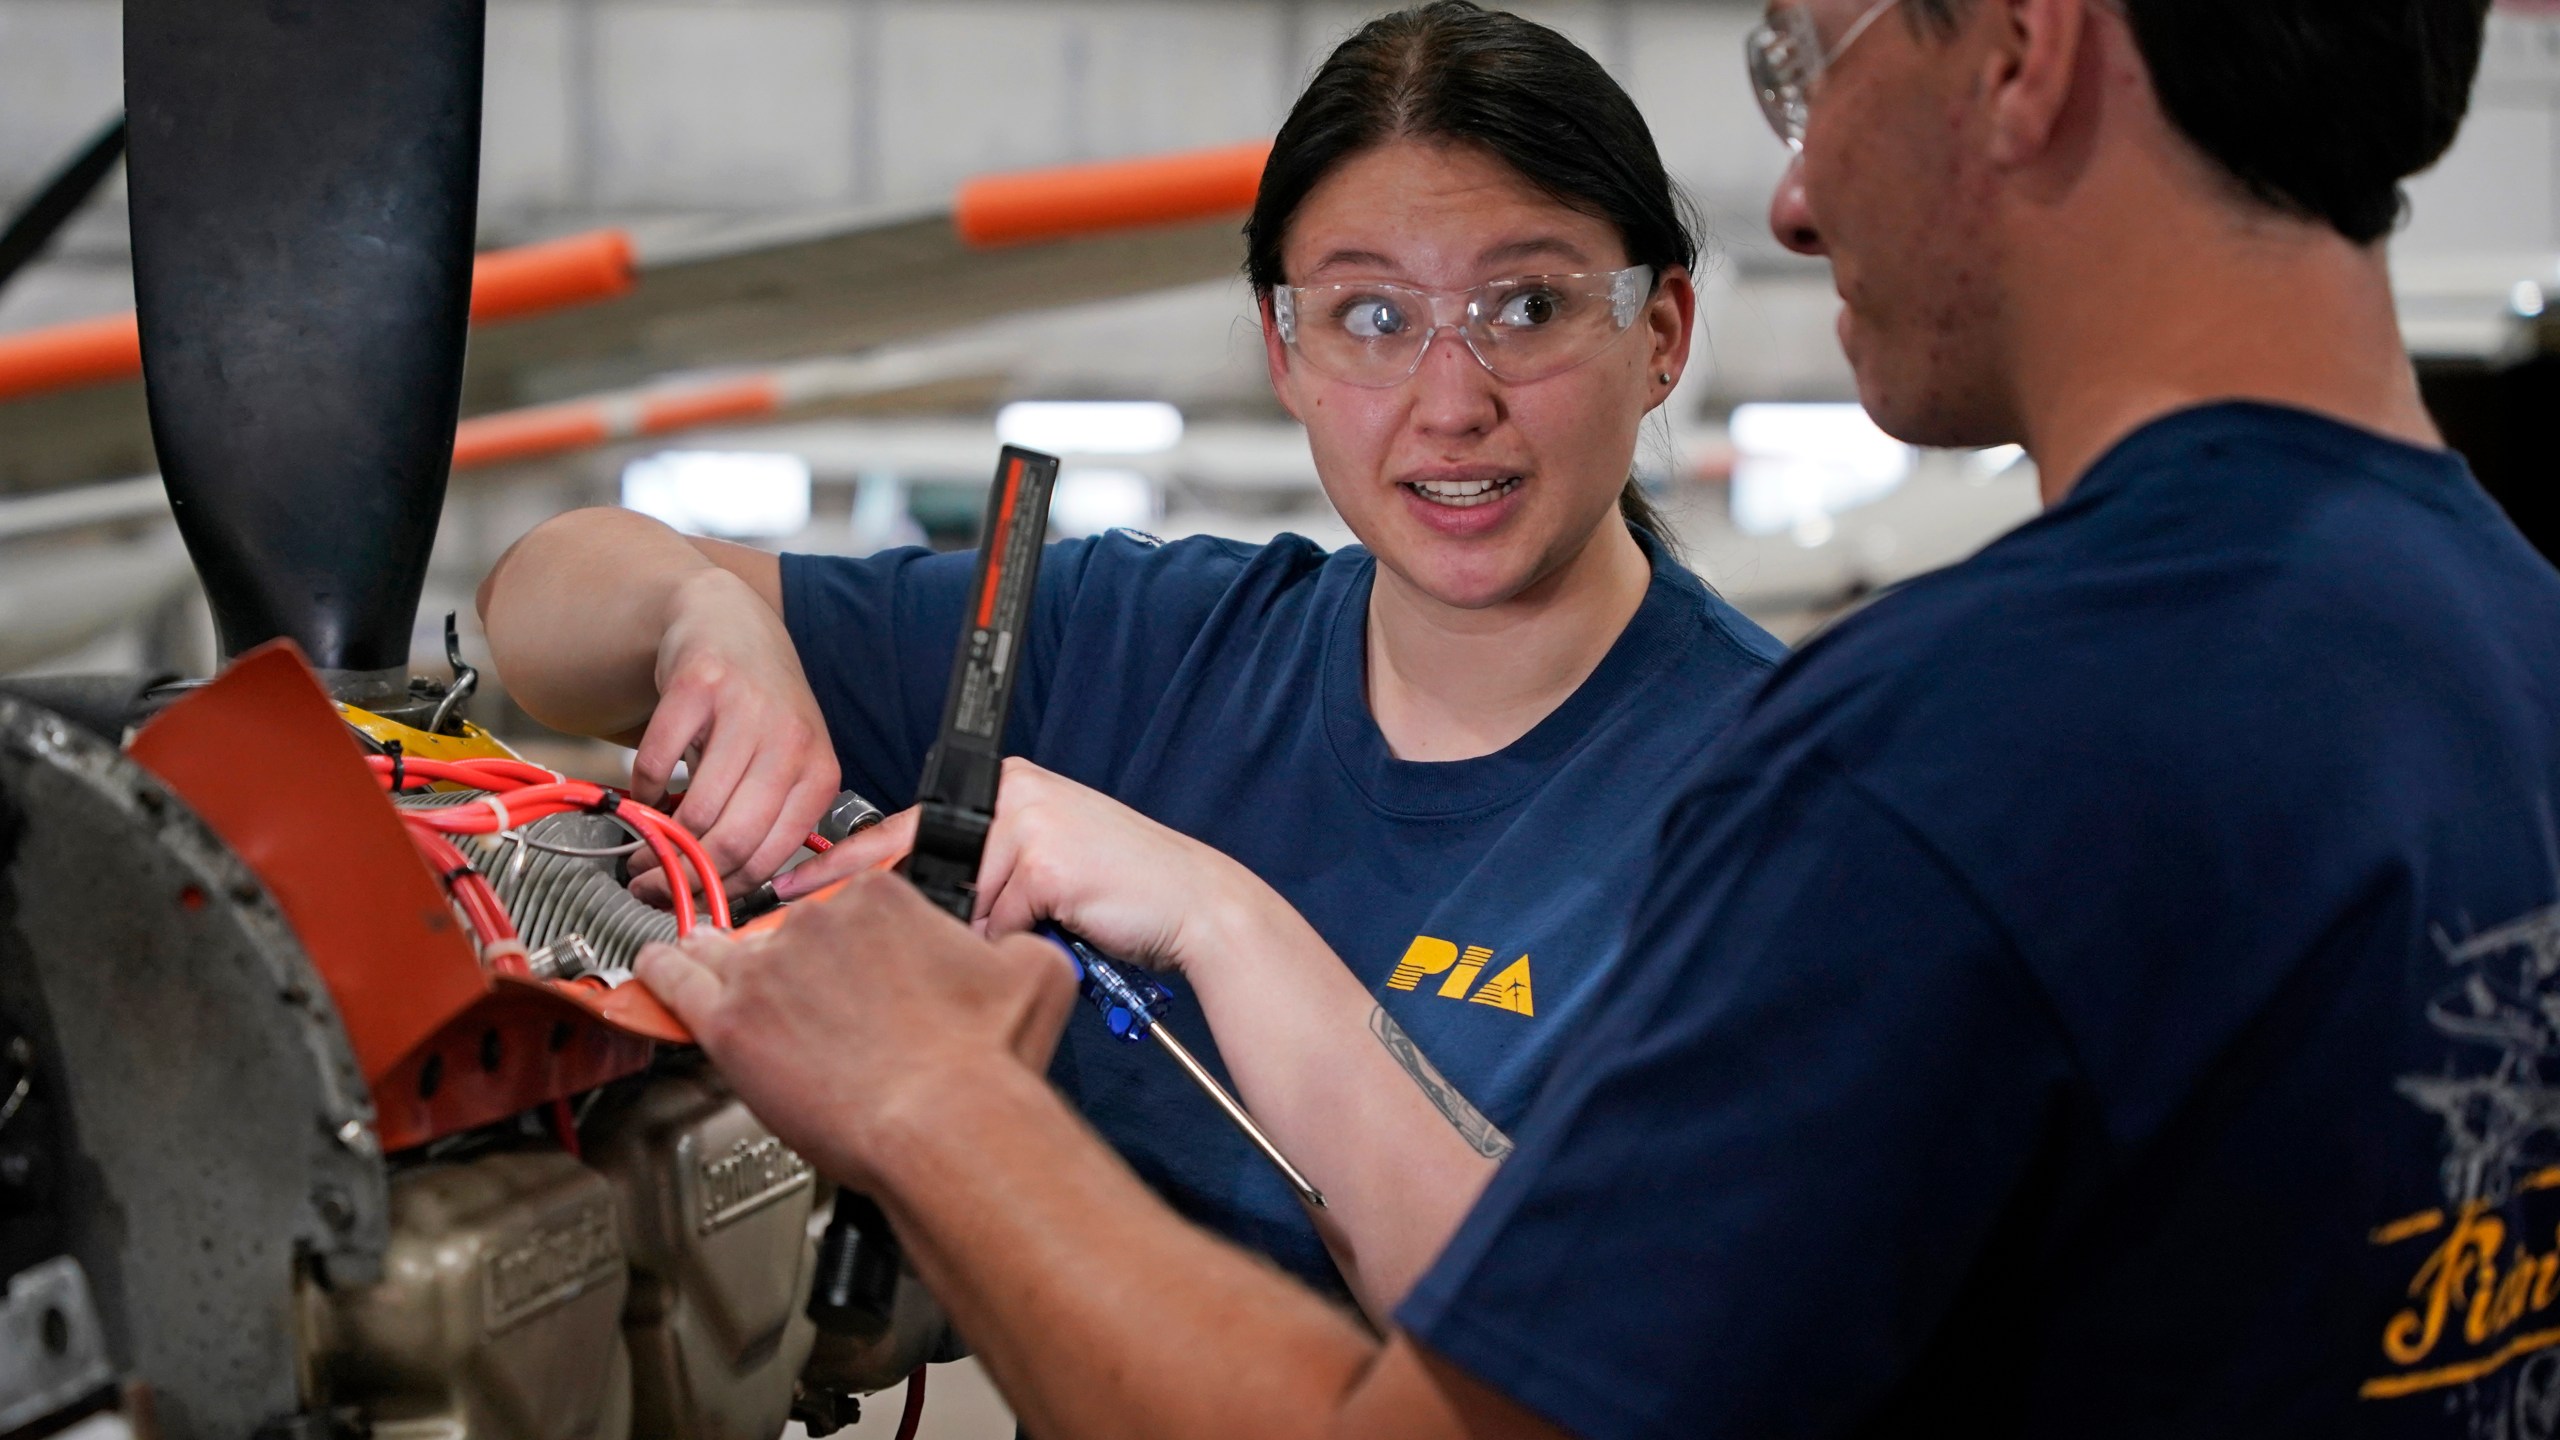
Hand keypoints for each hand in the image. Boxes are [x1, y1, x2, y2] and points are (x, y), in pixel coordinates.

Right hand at [629, 567, 840, 901]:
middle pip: (732, 841)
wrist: (730, 622)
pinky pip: (658, 762)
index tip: (688, 903)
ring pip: (696, 810)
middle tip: (648, 883)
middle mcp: (792, 742)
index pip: (771, 858)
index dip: (722, 891)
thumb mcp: (784, 765)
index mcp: (819, 774)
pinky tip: (645, 789)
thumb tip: (721, 892)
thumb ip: (765, 822)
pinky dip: (642, 787)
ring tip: (640, 847)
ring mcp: (747, 710)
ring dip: (656, 840)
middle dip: (683, 875)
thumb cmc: (758, 708)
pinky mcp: (701, 685)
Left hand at [635, 871, 1077, 1188]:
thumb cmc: (985, 1062)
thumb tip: (1003, 949)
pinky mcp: (730, 1024)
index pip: (846, 901)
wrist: (947, 1127)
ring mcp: (767, 970)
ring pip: (725, 950)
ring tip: (708, 969)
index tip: (855, 967)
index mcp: (880, 898)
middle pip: (789, 929)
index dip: (852, 941)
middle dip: (799, 965)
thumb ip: (1006, 944)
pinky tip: (654, 972)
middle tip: (817, 1009)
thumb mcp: (1034, 972)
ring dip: (717, 959)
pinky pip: (675, 982)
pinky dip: (661, 974)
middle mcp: (817, 922)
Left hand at [773, 758, 1266, 980]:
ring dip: (974, 941)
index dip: (839, 871)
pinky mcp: (1043, 854)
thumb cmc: (1114, 900)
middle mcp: (1009, 793)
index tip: (785, 894)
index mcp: (1001, 790)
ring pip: (955, 902)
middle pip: (916, 863)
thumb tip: (890, 921)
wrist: (1192, 906)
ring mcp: (1026, 818)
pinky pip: (994, 920)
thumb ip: (973, 881)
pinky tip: (1043, 943)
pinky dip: (1011, 944)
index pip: (900, 830)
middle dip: (900, 922)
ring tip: (1010, 949)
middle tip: (876, 953)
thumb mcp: (1031, 879)